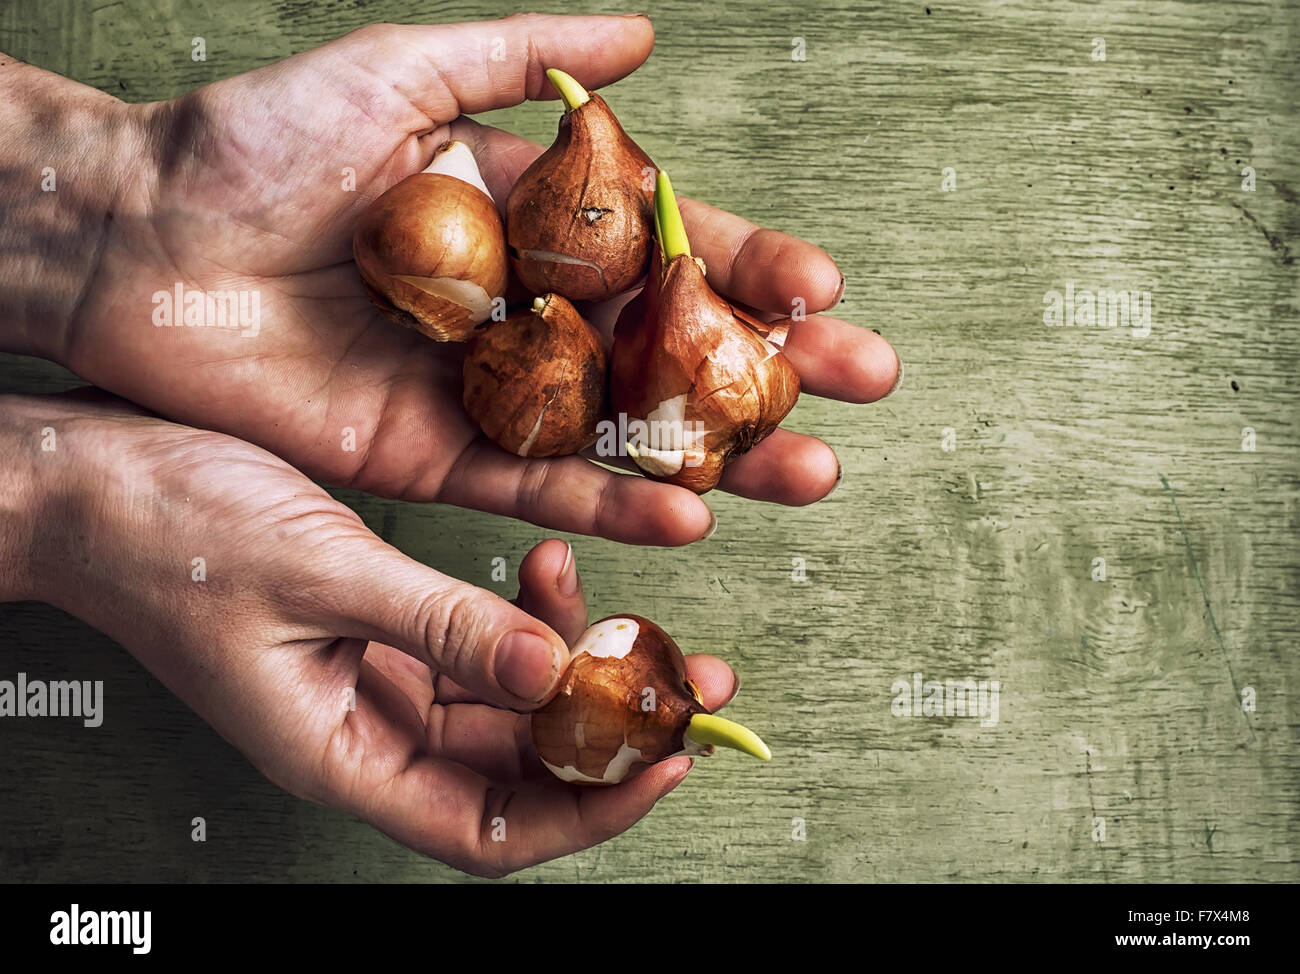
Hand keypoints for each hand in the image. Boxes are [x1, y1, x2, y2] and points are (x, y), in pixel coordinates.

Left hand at [0, 14, 899, 545]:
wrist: (138, 240)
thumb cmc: (257, 143)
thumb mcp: (402, 72)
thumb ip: (525, 58)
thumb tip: (644, 37)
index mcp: (529, 221)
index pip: (668, 248)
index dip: (749, 268)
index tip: (824, 290)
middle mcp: (524, 311)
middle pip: (669, 350)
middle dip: (769, 368)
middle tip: (864, 387)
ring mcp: (487, 390)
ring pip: (624, 432)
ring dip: (720, 454)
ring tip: (811, 471)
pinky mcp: (437, 457)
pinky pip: (538, 486)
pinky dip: (614, 506)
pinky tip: (692, 516)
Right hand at [0, 392, 739, 875]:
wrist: (90, 483)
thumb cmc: (169, 534)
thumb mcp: (319, 576)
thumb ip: (440, 628)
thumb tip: (555, 673)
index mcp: (341, 752)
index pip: (491, 826)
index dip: (591, 807)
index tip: (667, 756)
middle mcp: (367, 730)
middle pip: (516, 772)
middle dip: (609, 732)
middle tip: (688, 681)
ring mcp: (375, 681)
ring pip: (506, 707)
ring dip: (577, 668)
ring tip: (634, 617)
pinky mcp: (379, 629)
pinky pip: (477, 647)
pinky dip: (525, 616)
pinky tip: (551, 567)